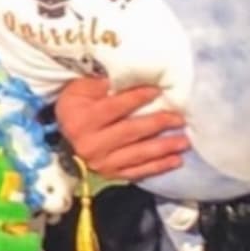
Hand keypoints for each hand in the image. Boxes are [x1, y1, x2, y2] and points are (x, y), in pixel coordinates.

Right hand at [54, 77, 188, 180]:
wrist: (65, 134)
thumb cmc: (76, 106)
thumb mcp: (80, 89)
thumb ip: (101, 83)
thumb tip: (128, 76)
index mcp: (83, 120)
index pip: (115, 107)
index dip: (138, 98)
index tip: (159, 91)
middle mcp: (90, 144)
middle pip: (130, 132)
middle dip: (158, 124)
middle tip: (180, 118)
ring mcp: (100, 162)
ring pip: (137, 154)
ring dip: (164, 148)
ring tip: (184, 141)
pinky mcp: (109, 174)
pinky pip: (136, 172)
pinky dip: (157, 167)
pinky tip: (175, 161)